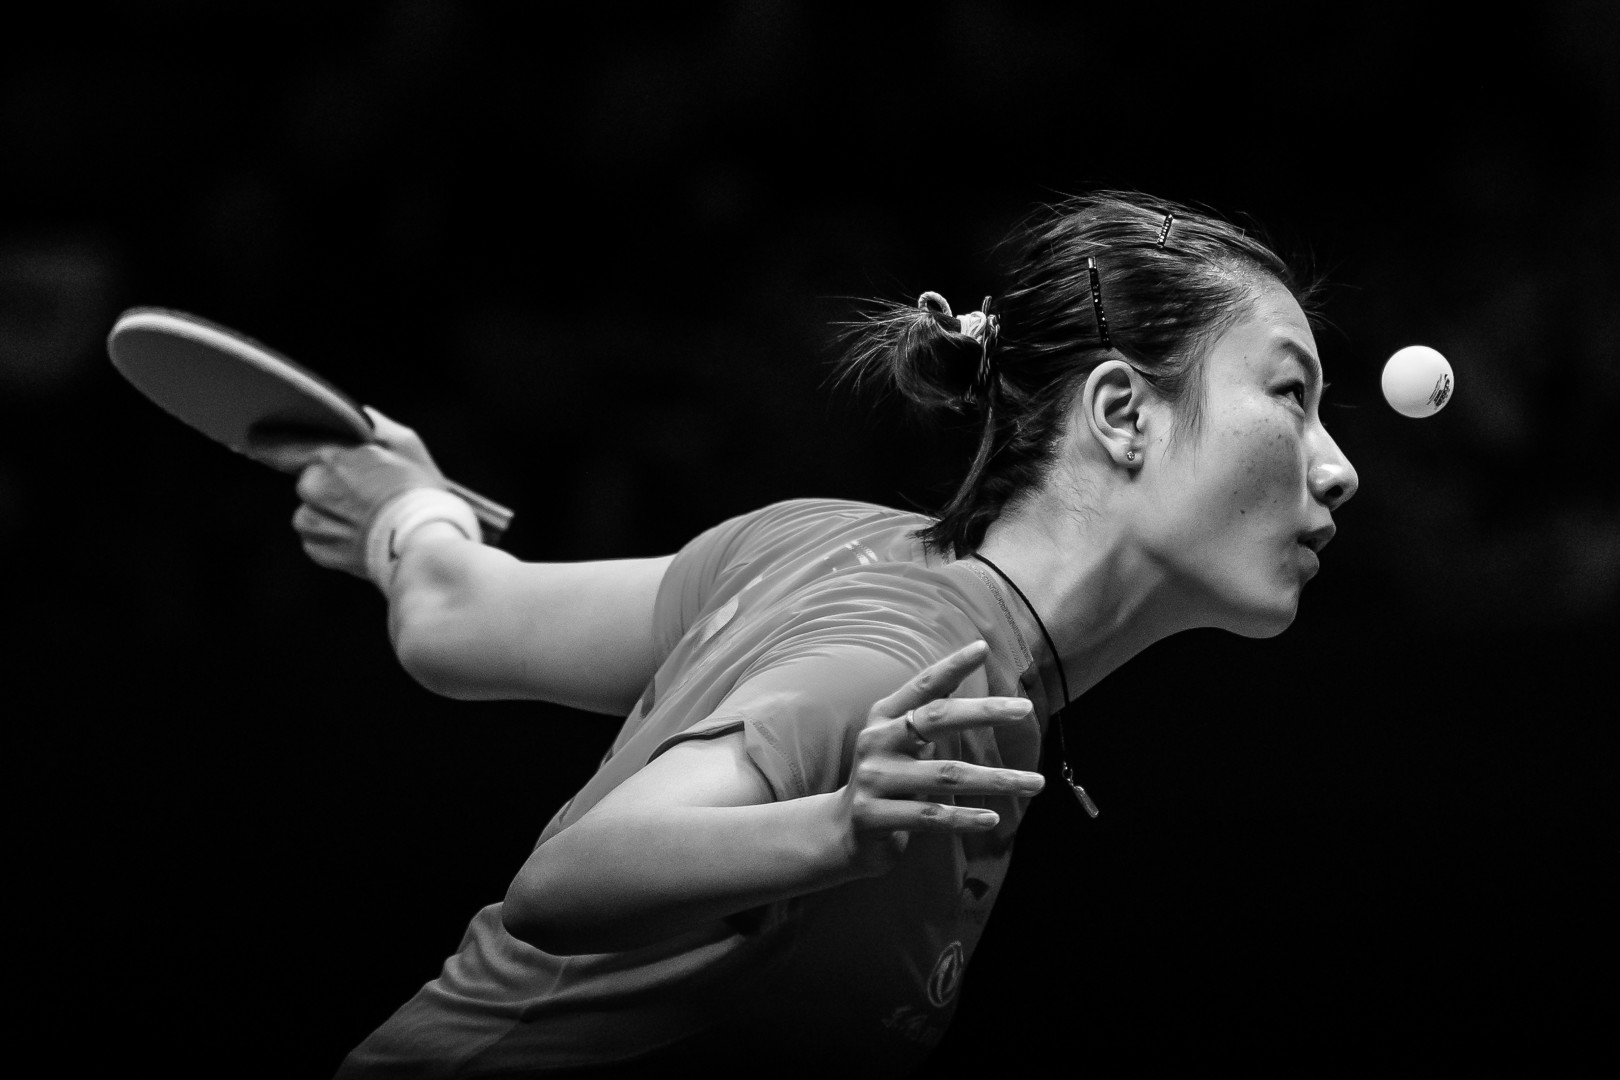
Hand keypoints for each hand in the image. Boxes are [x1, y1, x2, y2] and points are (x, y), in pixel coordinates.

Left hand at [247, 408, 449, 577]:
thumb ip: (375, 425)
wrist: (425, 547)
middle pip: (308, 480)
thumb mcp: (406, 445)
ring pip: (310, 510)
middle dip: (329, 484)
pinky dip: (334, 535)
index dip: (270, 441)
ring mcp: (314, 523)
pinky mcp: (319, 551)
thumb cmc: (421, 493)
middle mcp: (314, 488)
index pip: (285, 444)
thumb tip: (359, 414)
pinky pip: (316, 537)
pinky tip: (362, 536)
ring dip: (330, 512)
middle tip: (363, 492)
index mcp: (331, 457)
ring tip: (366, 519)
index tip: (254, 437)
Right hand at [837, 640, 1044, 877]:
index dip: (951, 665)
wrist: (843, 832)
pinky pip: (931, 817)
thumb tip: (966, 683)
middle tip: (1026, 709)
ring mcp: (873, 779)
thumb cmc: (887, 780)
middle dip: (984, 712)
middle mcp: (876, 741)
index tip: (983, 648)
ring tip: (1035, 783)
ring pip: (947, 775)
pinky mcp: (874, 816)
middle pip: (937, 719)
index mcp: (884, 717)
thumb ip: (927, 717)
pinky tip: (993, 819)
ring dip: (997, 780)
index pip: (923, 686)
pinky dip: (965, 819)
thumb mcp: (900, 743)